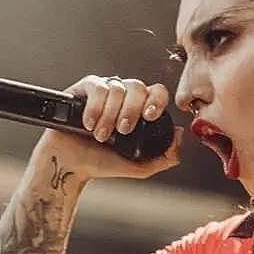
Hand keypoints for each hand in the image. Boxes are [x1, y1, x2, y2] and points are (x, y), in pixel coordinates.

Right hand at [38, 75, 181, 180]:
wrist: (73, 165)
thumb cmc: (104, 163)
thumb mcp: (142, 167)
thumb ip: (166, 156)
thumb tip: (180, 133)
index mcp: (140, 109)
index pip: (157, 92)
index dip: (156, 101)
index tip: (149, 117)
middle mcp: (125, 96)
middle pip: (138, 86)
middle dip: (132, 111)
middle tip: (122, 131)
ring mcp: (105, 91)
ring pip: (118, 88)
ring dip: (110, 115)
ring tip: (100, 135)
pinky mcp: (85, 88)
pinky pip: (97, 87)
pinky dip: (95, 107)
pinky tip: (89, 124)